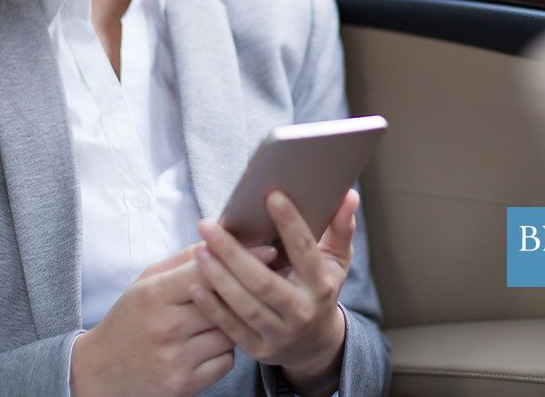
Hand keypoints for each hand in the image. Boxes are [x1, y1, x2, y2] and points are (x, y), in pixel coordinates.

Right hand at [70, 242, 278, 396]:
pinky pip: (226, 361)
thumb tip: (220, 239)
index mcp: (154, 295)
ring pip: (231, 332)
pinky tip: (209, 344)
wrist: (100, 372)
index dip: (239, 257)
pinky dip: (224, 351)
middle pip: (224, 302)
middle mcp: (166, 327)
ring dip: (233, 324)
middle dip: (245, 289)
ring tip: (222, 317)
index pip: (206, 270)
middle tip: (266, 279)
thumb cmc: (129, 320)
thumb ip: (183, 260)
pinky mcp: (185, 385)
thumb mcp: (146, 282)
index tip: (268, 249)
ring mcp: (176, 359)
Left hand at [189, 189, 356, 391]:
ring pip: (245, 305)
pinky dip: (212, 308)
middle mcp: (302, 310)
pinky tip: (195, 286)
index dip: (290, 223)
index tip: (270, 195)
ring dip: (218, 277)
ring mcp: (280, 333)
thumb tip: (349, 195)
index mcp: (321, 284)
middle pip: (263, 281)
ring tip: (199, 250)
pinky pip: (231, 328)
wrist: (314, 345)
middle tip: (207, 225)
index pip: (304, 250)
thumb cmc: (320, 289)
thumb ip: (341, 228)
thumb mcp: (336, 261)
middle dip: (233, 252)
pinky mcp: (259, 349)